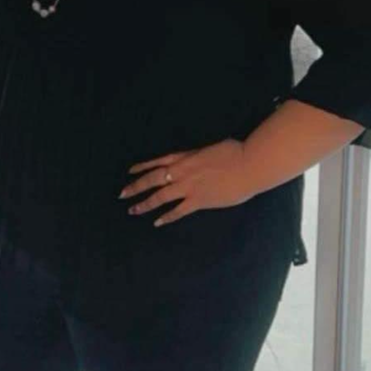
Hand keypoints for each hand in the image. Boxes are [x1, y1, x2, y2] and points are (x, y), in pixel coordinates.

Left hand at [117, 138, 253, 227]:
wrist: (248, 164)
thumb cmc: (234, 152)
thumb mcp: (209, 149)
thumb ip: (196, 156)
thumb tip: (191, 161)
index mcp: (184, 157)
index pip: (157, 162)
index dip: (142, 167)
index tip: (130, 171)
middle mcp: (182, 171)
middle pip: (152, 180)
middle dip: (135, 187)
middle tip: (121, 195)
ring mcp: (189, 187)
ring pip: (160, 197)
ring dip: (145, 204)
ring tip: (133, 210)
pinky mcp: (199, 201)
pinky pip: (178, 211)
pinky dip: (167, 217)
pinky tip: (157, 222)